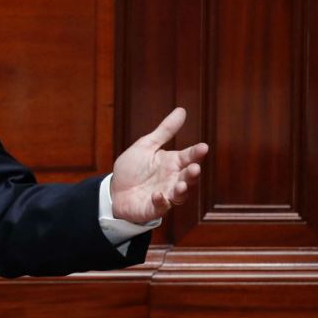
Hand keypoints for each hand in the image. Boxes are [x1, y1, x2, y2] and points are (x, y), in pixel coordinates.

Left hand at [110, 107, 208, 224]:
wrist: (114, 191)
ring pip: (180, 194)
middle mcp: (173, 179)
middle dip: (193, 174)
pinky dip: (160, 202)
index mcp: (173, 163)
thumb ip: (165, 131)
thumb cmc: (133, 168)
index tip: (203, 147)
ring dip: (182, 190)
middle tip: (195, 168)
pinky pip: (160, 207)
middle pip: (188, 177)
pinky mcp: (154, 208)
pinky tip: (157, 195)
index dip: (196, 152)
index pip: (189, 156)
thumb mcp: (146, 146)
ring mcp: (166, 194)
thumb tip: (181, 110)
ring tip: (181, 184)